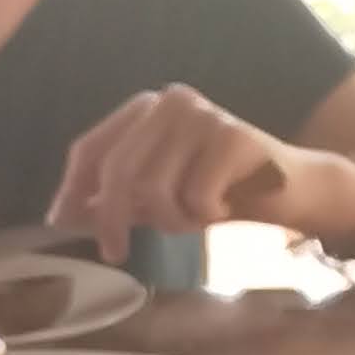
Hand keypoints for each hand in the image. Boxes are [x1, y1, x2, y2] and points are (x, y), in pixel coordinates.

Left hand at [49, 85, 354, 263]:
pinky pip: (196, 197)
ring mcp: (204, 115)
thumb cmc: (222, 191)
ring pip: (155, 189)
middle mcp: (171, 101)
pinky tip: (226, 206)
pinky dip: (206, 216)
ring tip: (195, 218)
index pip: (92, 147)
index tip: (60, 222)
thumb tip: (62, 214)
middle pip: (118, 171)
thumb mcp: (159, 195)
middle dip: (112, 220)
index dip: (72, 188)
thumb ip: (116, 197)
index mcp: (147, 107)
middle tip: (116, 253)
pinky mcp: (234, 137)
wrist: (294, 189)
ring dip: (172, 220)